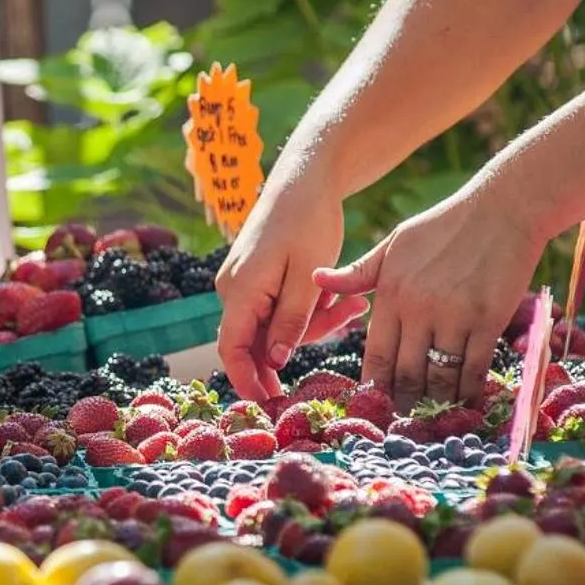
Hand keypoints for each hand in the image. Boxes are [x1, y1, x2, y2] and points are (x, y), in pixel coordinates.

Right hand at [214, 182, 362, 401]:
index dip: (247, 382)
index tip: (269, 406)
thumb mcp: (308, 275)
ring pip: (275, 326)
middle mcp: (234, 290)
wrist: (305, 178)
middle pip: (259, 341)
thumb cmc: (308, 220)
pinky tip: (338, 295)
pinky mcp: (258, 279)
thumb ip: (291, 321)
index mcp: (240, 291)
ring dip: (314, 322)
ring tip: (353, 301)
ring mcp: (245, 284)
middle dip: (303, 340)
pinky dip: (308, 308)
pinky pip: (280, 308)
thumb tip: (275, 362)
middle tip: (347, 321)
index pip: (232, 350)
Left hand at [311, 185, 541, 407]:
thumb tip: (317, 279)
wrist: (503, 208)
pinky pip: (473, 368)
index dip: (377, 388)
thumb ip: (358, 273)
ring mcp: (454, 316)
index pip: (376, 356)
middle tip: (406, 420)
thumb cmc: (445, 225)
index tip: (378, 406)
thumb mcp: (394, 243)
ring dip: (437, 402)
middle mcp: (418, 309)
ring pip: (439, 378)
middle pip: (405, 374)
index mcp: (391, 294)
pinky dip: (469, 390)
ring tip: (435, 416)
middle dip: (405, 403)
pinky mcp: (487, 320)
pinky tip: (467, 400)